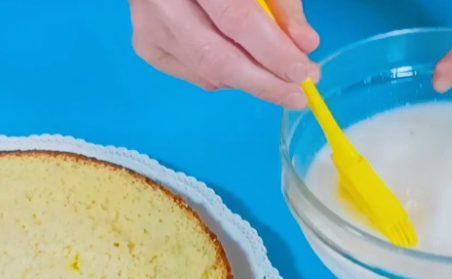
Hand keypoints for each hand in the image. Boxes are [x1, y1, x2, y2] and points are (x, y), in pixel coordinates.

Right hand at [129, 0, 320, 108]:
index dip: (272, 52)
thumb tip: (305, 46)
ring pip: (207, 72)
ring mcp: (149, 27)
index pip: (236, 20)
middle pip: (216, 58)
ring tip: (278, 78)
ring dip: (249, 81)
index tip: (303, 73)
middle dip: (263, 84)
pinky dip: (226, 77)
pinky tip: (241, 65)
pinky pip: (196, 74)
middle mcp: (162, 3)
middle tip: (297, 96)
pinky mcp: (147, 46)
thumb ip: (281, 4)